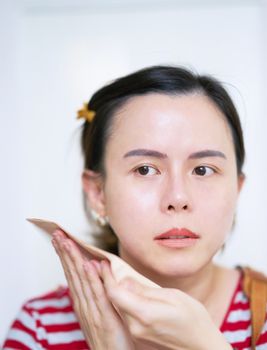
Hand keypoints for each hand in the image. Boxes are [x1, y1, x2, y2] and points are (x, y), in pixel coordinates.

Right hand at [52, 230, 134, 349]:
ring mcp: (92, 311)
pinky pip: (98, 295)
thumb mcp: (99, 312)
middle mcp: (84, 304)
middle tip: (58, 234)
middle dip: (65, 253)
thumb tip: (94, 271)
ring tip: (67, 242)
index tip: (61, 239)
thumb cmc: (110, 336)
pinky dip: (92, 279)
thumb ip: (96, 293)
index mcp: (83, 301)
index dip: (66, 256)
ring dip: (74, 260)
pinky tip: (89, 264)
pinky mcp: (104, 318)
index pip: (72, 273)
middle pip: (73, 273)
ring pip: (81, 280)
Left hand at [101, 262, 231, 349]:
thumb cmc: (192, 318)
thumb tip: (124, 282)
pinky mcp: (138, 336)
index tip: (102, 263)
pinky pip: (124, 315)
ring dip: (112, 291)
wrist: (201, 345)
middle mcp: (136, 326)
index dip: (106, 277)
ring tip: (107, 273)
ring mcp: (136, 334)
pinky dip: (120, 301)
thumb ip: (145, 290)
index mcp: (145, 314)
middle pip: (113, 300)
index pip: (115, 294)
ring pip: (117, 307)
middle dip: (106, 281)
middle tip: (100, 264)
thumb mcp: (172, 296)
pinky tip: (121, 290)